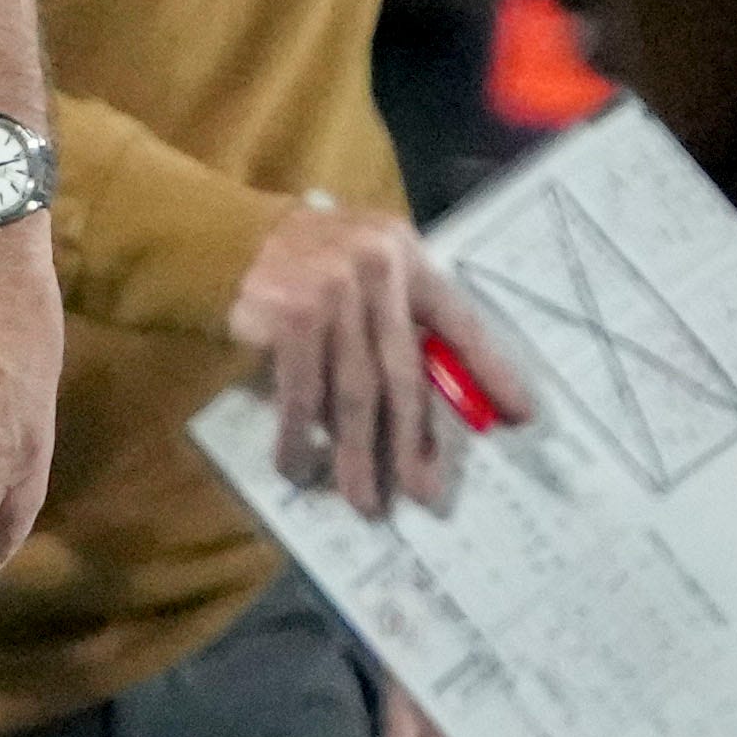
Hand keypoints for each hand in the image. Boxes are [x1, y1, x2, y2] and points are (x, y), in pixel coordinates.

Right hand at [224, 199, 532, 519]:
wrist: (215, 237)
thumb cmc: (299, 262)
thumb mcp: (359, 269)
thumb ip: (394, 318)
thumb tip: (428, 407)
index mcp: (403, 252)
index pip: (458, 318)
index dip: (492, 369)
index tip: (521, 417)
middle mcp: (373, 266)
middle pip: (402, 372)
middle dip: (413, 440)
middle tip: (423, 492)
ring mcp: (330, 289)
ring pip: (353, 392)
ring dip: (357, 453)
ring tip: (363, 498)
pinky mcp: (290, 315)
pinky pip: (303, 393)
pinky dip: (300, 436)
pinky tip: (298, 466)